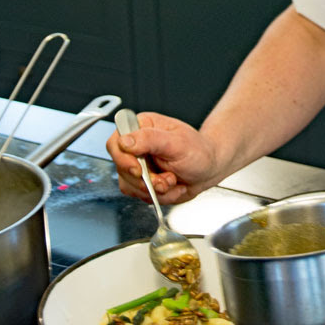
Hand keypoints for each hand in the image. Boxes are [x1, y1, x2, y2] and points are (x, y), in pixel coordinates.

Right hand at [106, 112, 221, 204]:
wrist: (208, 169)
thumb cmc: (198, 151)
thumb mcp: (177, 142)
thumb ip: (150, 139)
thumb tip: (124, 141)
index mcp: (141, 127)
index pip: (116, 143)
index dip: (123, 159)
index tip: (138, 170)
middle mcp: (136, 146)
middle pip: (121, 168)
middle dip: (146, 180)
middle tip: (166, 179)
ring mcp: (137, 165)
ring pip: (129, 185)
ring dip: (155, 189)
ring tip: (173, 180)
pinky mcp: (141, 182)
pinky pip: (139, 196)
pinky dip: (159, 196)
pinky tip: (172, 186)